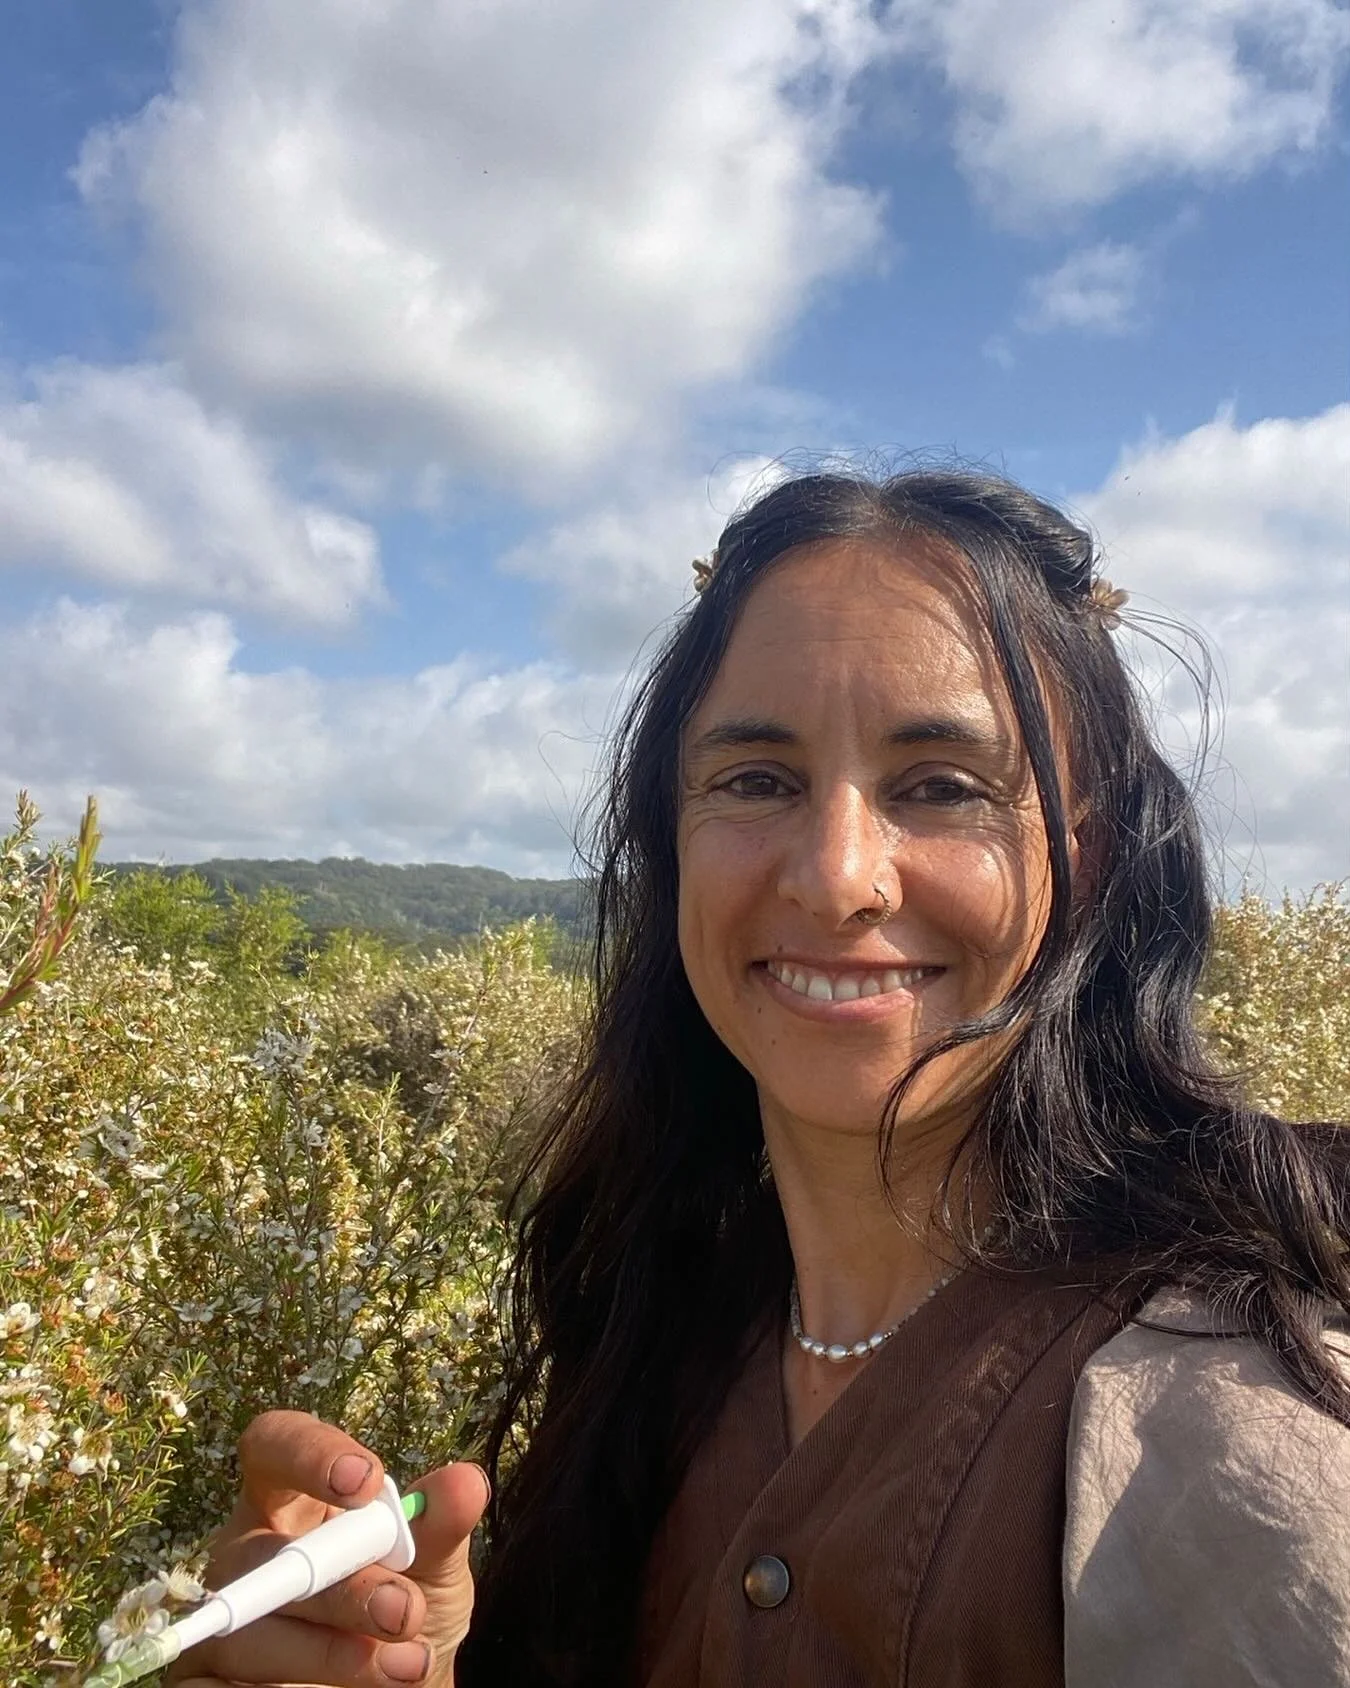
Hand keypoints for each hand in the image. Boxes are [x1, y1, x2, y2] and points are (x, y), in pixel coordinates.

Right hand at [166, 1410, 489, 1686]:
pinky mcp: (206, 1682)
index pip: (273, 1444)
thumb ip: (440, 1526)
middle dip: (341, 1587)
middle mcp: (246, 1552)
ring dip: (332, 1654)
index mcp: (291, 1500)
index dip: (309, 1453)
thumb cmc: (403, 1608)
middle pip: (267, 1554)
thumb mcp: (432, 1568)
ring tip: (406, 1667)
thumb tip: (465, 1482)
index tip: (367, 1481)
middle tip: (405, 1611)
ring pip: (252, 1631)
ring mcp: (222, 1620)